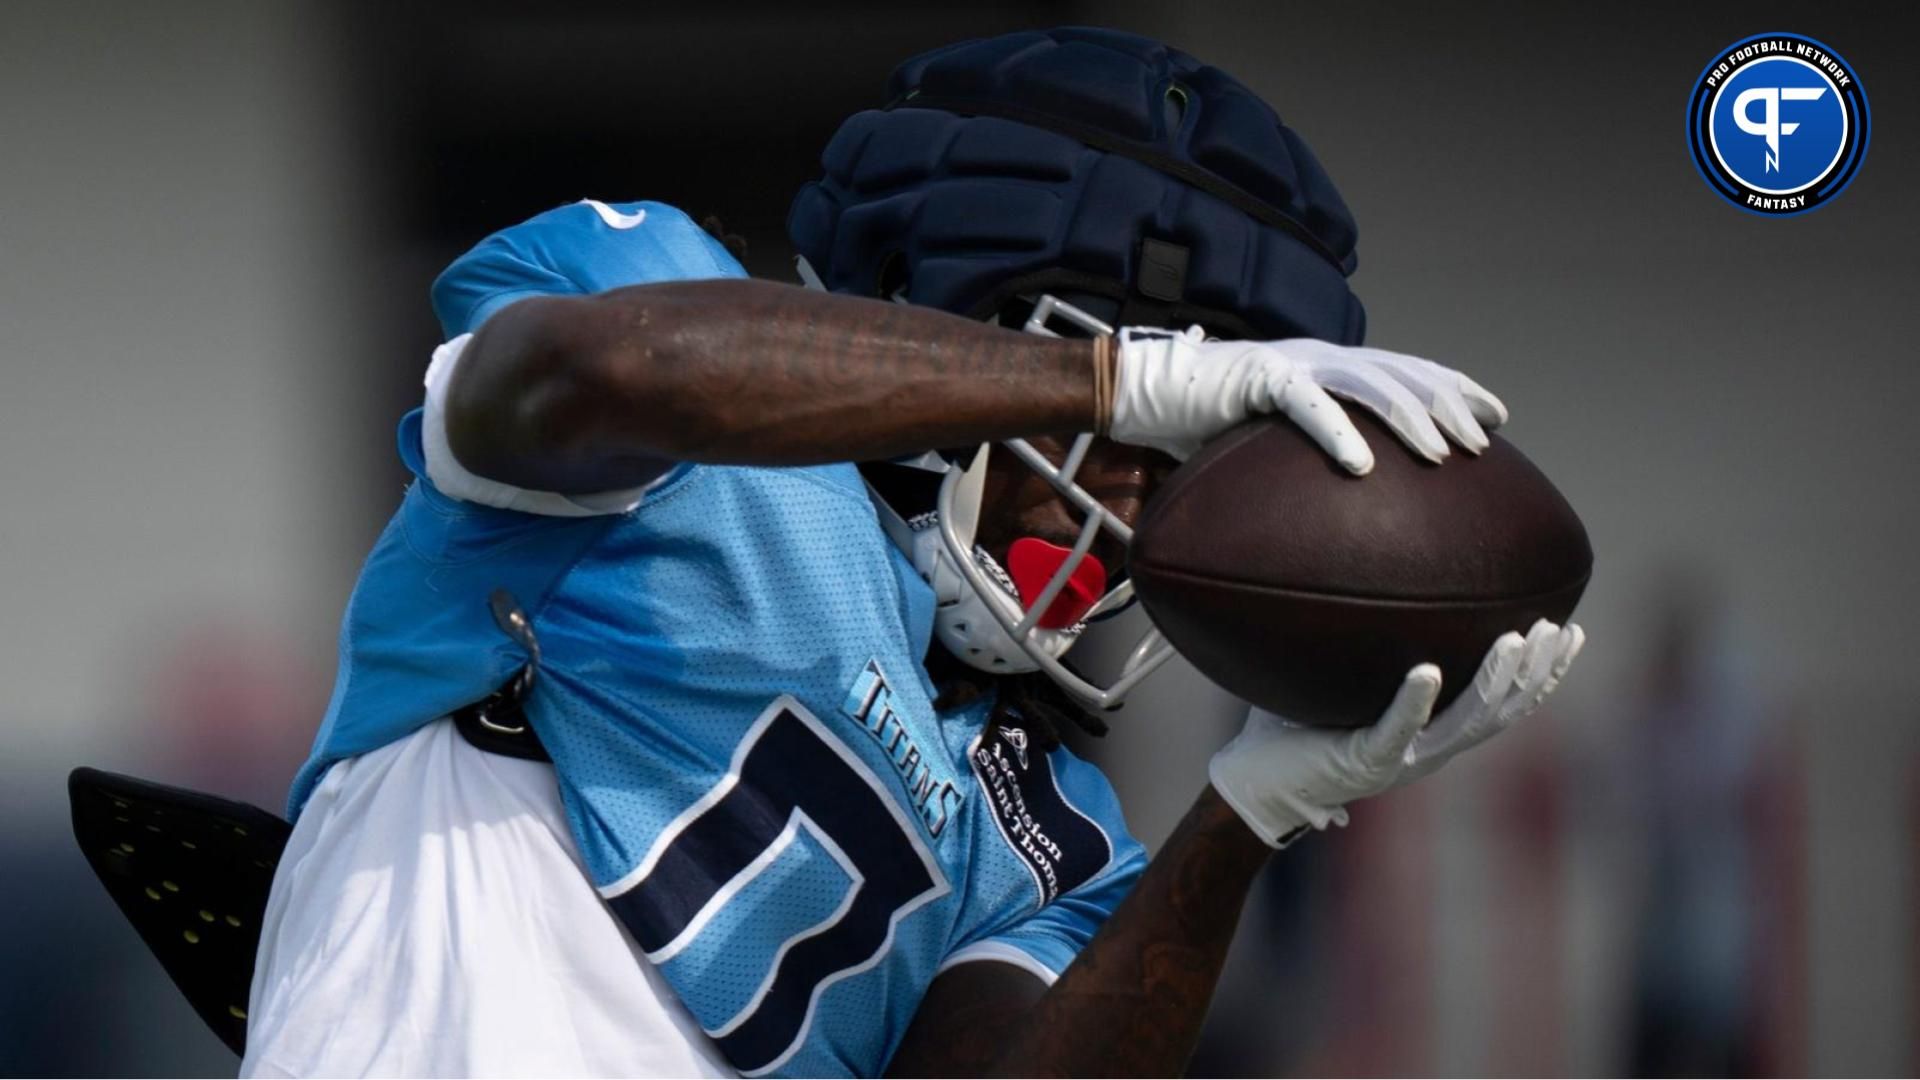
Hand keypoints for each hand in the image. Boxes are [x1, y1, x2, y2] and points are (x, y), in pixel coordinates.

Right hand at [1105, 328, 1507, 470]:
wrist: (1141, 392)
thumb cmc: (1200, 426)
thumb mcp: (1269, 444)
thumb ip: (1306, 463)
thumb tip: (1344, 512)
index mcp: (1328, 368)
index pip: (1407, 371)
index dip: (1455, 388)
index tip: (1497, 418)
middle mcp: (1319, 357)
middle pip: (1403, 373)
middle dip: (1451, 404)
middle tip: (1485, 443)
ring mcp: (1292, 363)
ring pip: (1369, 382)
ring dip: (1411, 418)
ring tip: (1442, 455)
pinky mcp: (1258, 377)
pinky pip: (1307, 405)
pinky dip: (1338, 432)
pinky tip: (1362, 465)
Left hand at [1208, 620, 1585, 845]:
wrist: (1255, 785)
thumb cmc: (1294, 726)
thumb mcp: (1343, 679)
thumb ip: (1364, 640)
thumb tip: (1365, 570)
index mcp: (1432, 733)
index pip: (1504, 705)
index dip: (1543, 675)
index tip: (1573, 633)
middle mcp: (1427, 749)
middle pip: (1502, 713)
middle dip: (1536, 672)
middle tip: (1559, 628)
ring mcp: (1399, 759)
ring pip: (1464, 724)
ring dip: (1492, 682)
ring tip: (1515, 639)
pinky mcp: (1362, 762)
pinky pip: (1393, 729)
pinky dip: (1413, 701)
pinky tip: (1426, 670)